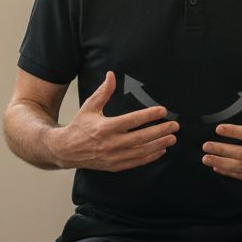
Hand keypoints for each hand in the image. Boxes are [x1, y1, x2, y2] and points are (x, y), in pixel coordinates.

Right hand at [51, 71, 177, 170]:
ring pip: (141, 152)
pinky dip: (150, 157)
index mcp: (105, 127)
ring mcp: (113, 156)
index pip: (132, 120)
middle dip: (160, 131)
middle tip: (175, 125)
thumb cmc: (79, 126)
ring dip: (159, 145)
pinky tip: (161, 150)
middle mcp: (110, 143)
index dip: (149, 115)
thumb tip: (111, 75)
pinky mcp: (114, 166)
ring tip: (172, 138)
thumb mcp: (89, 106)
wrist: (66, 150)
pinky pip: (136, 162)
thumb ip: (103, 92)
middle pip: (141, 137)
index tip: (163, 111)